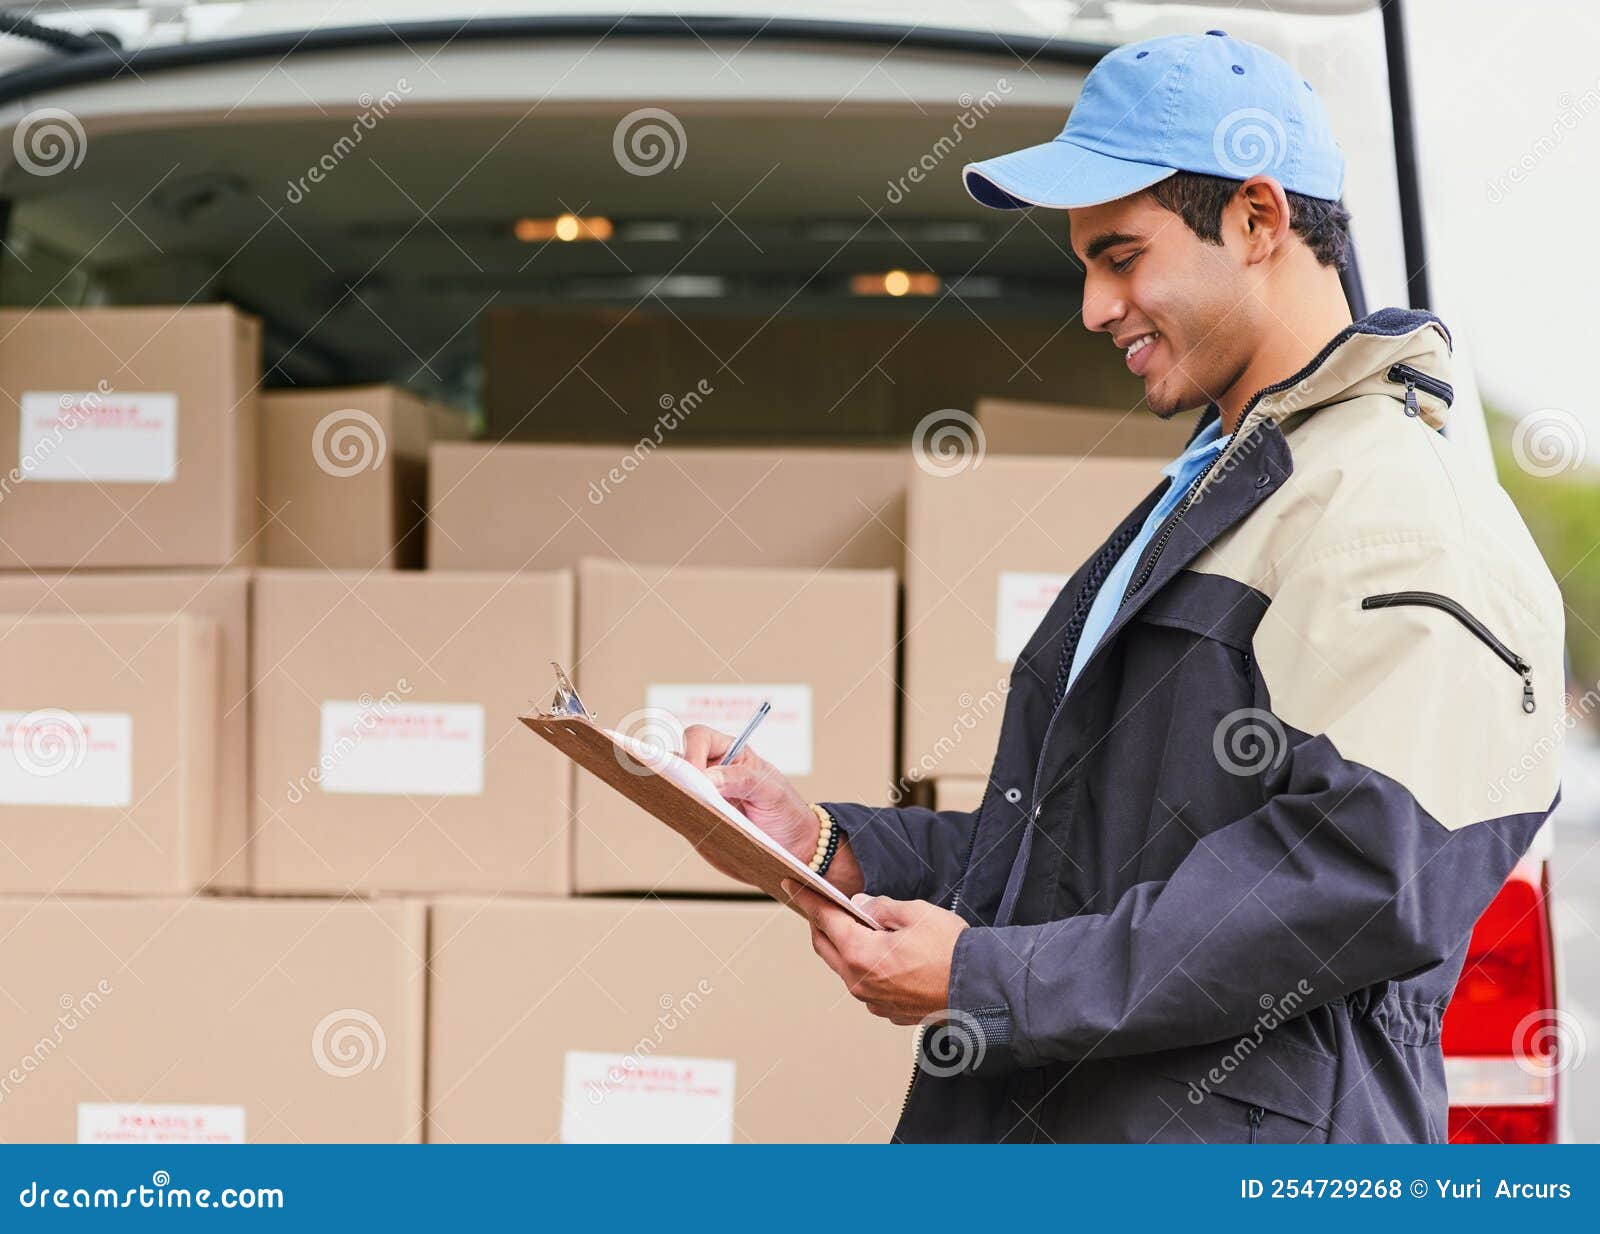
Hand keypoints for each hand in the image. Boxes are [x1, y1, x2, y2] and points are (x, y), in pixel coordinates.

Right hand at [681, 724, 817, 868]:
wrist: (792, 845)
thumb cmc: (786, 810)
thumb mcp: (772, 792)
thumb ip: (743, 780)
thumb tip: (707, 778)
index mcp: (731, 753)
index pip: (699, 738)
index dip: (692, 752)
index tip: (697, 776)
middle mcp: (711, 770)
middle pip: (677, 758)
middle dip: (673, 771)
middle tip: (683, 792)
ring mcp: (701, 794)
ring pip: (673, 784)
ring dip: (672, 792)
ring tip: (682, 806)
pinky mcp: (697, 817)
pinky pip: (678, 810)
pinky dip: (676, 813)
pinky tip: (685, 820)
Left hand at [782, 881, 967, 1025]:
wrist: (980, 989)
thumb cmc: (952, 951)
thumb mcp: (916, 913)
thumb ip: (881, 907)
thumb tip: (861, 906)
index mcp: (861, 954)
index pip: (824, 919)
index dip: (807, 898)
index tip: (791, 884)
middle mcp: (860, 982)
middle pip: (826, 946)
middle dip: (821, 922)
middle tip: (821, 903)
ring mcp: (873, 1000)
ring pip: (845, 967)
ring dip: (845, 946)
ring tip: (858, 925)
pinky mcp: (888, 1011)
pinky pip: (866, 984)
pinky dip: (865, 966)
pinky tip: (882, 953)